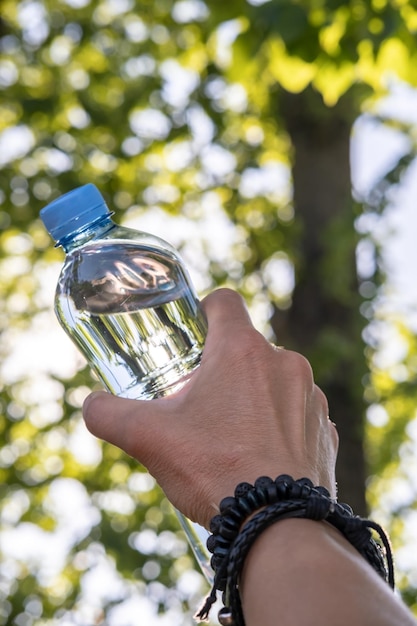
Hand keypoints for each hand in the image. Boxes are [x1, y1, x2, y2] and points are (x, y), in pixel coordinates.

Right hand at [82, 288, 337, 527]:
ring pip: (274, 380)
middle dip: (223, 369)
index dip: (205, 310)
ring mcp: (311, 396)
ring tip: (233, 436)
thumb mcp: (149, 439)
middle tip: (202, 404)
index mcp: (242, 350)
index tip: (194, 333)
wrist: (277, 525)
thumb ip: (109, 414)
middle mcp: (285, 362)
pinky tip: (263, 455)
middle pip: (247, 348)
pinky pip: (298, 413)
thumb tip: (91, 405)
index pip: (225, 301)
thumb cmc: (215, 470)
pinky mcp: (325, 428)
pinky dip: (280, 425)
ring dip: (254, 398)